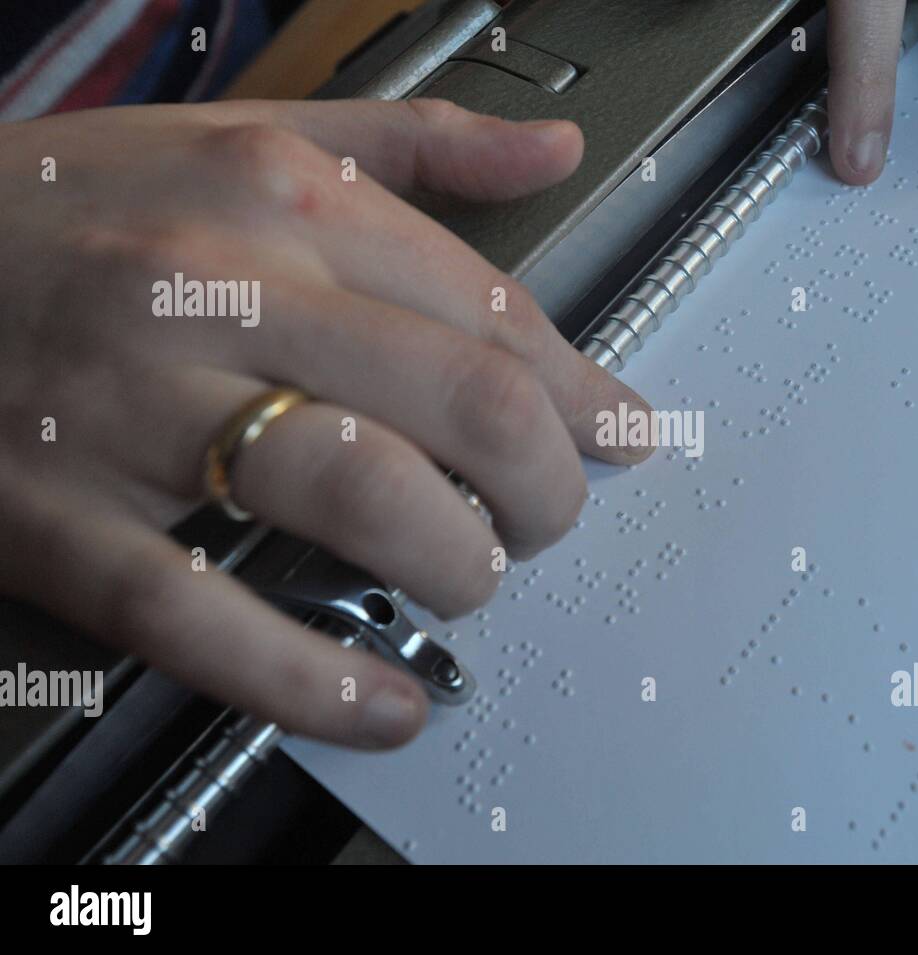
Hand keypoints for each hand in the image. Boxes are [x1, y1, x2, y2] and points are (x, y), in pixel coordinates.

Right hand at [0, 98, 652, 747]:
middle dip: (548, 488)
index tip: (624, 434)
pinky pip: (213, 621)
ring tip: (470, 578)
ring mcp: (133, 412)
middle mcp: (219, 291)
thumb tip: (549, 149)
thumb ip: (416, 143)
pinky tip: (380, 702)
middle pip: (467, 405)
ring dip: (462, 565)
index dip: (586, 394)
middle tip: (550, 517)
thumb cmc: (69, 209)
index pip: (493, 311)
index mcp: (280, 196)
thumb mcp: (243, 138)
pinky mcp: (61, 524)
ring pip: (369, 500)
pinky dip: (319, 681)